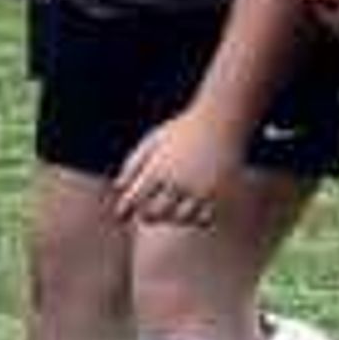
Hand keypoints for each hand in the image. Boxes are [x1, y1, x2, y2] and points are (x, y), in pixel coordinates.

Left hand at [113, 111, 246, 227]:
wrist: (219, 120)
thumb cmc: (181, 131)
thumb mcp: (151, 142)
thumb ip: (133, 164)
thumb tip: (119, 187)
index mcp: (157, 168)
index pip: (133, 200)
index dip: (124, 210)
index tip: (123, 213)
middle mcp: (177, 181)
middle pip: (154, 214)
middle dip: (146, 216)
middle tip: (147, 212)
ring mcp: (198, 189)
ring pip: (180, 219)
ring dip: (172, 218)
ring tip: (170, 208)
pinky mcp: (217, 192)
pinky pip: (204, 218)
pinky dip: (195, 218)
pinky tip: (191, 208)